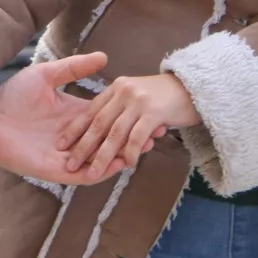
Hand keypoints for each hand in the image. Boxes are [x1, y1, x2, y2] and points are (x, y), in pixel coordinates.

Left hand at [0, 53, 156, 186]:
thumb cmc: (13, 95)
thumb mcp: (47, 75)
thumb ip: (75, 68)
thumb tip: (104, 57)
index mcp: (74, 115)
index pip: (107, 119)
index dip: (129, 117)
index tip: (151, 111)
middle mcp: (73, 137)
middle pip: (109, 141)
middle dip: (133, 138)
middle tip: (158, 131)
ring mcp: (66, 155)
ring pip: (101, 160)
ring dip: (122, 156)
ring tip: (145, 148)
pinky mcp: (55, 170)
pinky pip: (83, 175)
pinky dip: (102, 171)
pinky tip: (119, 164)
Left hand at [59, 74, 201, 181]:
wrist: (195, 87)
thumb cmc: (165, 95)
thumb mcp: (137, 94)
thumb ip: (119, 107)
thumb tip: (100, 130)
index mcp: (116, 88)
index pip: (91, 111)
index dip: (75, 129)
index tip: (62, 145)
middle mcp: (124, 92)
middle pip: (98, 123)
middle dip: (83, 145)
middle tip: (70, 163)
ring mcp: (138, 101)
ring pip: (114, 133)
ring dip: (102, 155)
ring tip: (92, 171)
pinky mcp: (153, 112)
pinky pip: (136, 136)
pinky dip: (130, 152)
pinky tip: (127, 165)